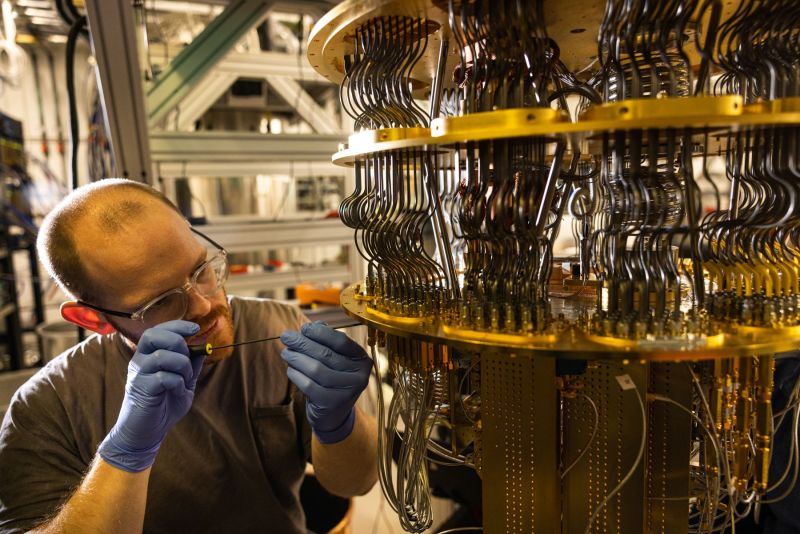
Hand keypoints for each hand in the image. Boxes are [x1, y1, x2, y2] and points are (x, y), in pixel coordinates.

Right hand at [98, 320, 204, 471]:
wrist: (146, 433)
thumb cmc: (164, 406)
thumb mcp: (183, 382)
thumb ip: (191, 365)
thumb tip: (203, 347)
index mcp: (148, 356)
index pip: (157, 330)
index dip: (177, 325)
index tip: (196, 328)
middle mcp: (139, 361)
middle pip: (154, 335)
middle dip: (178, 342)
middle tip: (187, 361)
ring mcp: (138, 375)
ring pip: (161, 355)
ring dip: (181, 366)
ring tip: (184, 380)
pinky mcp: (141, 390)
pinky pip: (163, 377)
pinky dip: (177, 383)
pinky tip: (177, 392)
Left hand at [281, 322, 371, 443]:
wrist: (333, 414)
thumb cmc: (332, 380)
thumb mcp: (334, 360)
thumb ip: (326, 341)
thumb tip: (313, 326)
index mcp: (362, 360)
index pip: (341, 341)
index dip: (321, 333)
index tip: (304, 328)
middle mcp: (359, 376)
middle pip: (326, 354)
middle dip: (303, 343)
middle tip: (286, 336)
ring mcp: (346, 392)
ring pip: (316, 369)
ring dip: (297, 358)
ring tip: (286, 352)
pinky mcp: (331, 404)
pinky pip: (309, 385)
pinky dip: (296, 375)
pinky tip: (290, 369)